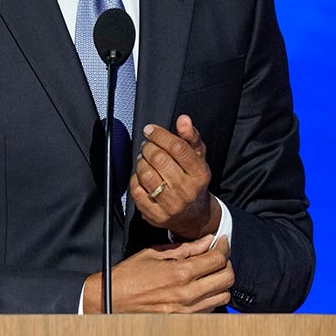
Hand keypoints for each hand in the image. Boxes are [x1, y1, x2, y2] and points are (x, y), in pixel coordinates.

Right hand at [81, 232, 233, 314]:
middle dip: (226, 264)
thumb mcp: (155, 253)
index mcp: (180, 273)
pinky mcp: (183, 319)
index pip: (218, 259)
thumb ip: (185, 248)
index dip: (223, 247)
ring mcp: (186, 309)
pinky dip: (210, 297)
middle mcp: (187, 293)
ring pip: (222, 296)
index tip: (221, 242)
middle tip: (217, 257)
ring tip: (209, 274)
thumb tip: (207, 241)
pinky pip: (209, 308)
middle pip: (227, 278)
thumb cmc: (129, 276)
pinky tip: (200, 288)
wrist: (112, 300)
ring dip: (220, 283)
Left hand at [129, 114, 216, 239]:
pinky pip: (136, 190)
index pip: (177, 148)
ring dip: (141, 162)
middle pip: (159, 159)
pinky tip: (141, 176)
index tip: (150, 130)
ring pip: (146, 174)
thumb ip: (190, 137)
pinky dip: (135, 179)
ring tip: (145, 160)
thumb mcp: (198, 157)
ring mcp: (171, 204)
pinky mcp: (156, 215)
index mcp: (200, 173)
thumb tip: (183, 120)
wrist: (193, 215)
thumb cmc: (193, 181)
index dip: (160, 135)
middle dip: (148, 147)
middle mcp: (187, 190)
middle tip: (147, 146)